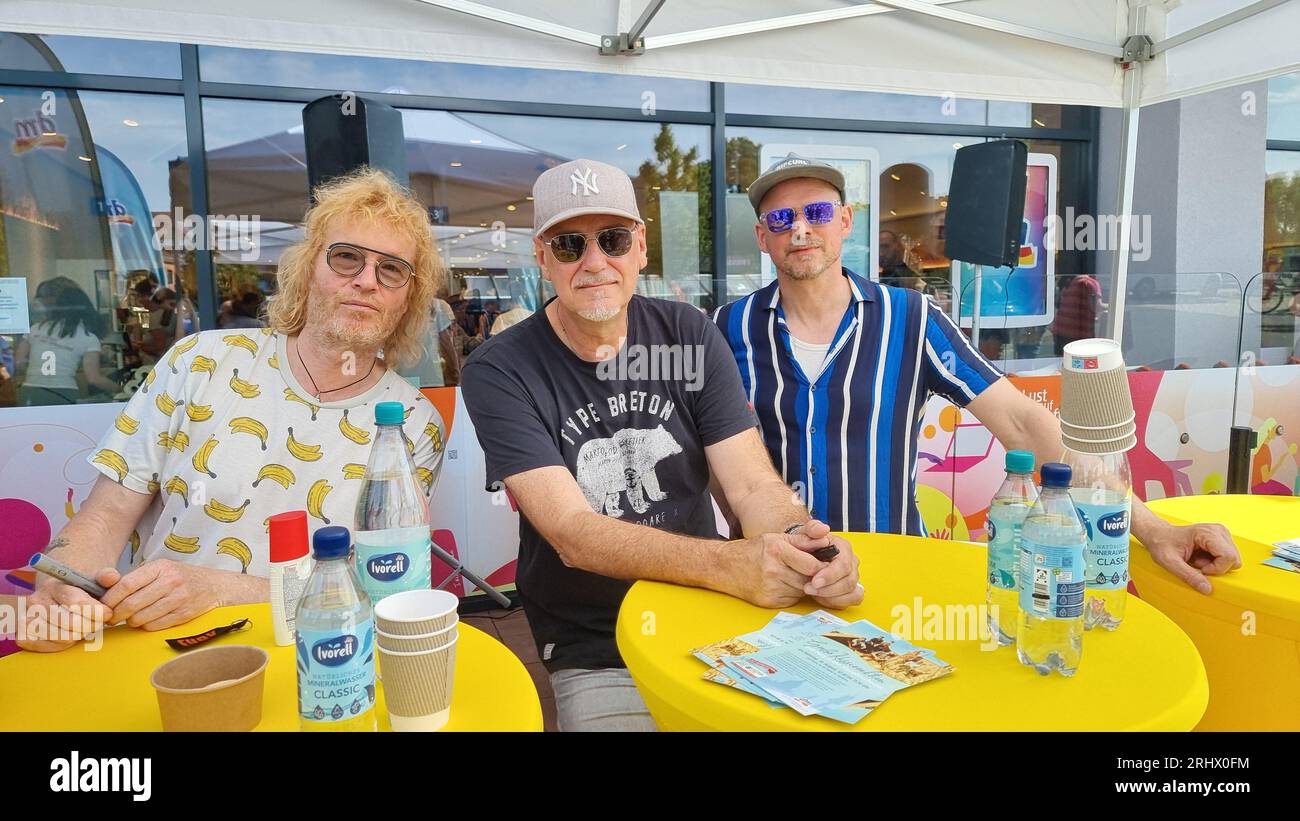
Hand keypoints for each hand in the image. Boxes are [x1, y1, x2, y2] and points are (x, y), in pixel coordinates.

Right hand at [15, 570, 116, 651]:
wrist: (59, 600)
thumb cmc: (82, 593)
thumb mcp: (94, 581)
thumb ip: (106, 577)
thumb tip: (112, 576)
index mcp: (55, 585)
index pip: (75, 602)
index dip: (96, 611)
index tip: (107, 613)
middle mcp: (36, 600)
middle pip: (69, 622)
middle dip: (90, 625)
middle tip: (97, 623)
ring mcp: (27, 618)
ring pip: (61, 636)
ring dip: (78, 635)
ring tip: (83, 627)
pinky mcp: (23, 635)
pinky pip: (48, 646)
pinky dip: (63, 644)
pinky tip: (69, 635)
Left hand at [99, 559, 222, 630]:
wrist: (215, 586)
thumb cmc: (181, 578)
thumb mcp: (160, 569)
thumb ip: (134, 577)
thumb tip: (103, 587)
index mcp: (161, 567)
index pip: (127, 584)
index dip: (110, 598)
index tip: (104, 606)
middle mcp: (171, 581)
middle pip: (132, 603)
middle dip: (117, 614)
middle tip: (113, 617)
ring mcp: (179, 599)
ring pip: (141, 618)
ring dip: (132, 621)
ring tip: (133, 617)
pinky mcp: (184, 614)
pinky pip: (154, 626)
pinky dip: (146, 626)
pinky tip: (149, 620)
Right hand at [726, 531, 828, 608]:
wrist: (726, 567)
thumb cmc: (754, 550)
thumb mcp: (777, 538)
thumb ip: (803, 540)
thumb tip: (826, 540)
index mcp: (777, 551)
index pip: (811, 564)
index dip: (822, 566)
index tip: (826, 564)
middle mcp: (773, 570)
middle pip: (808, 579)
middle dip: (814, 576)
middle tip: (812, 571)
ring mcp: (770, 588)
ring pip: (802, 590)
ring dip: (804, 585)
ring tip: (795, 574)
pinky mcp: (769, 601)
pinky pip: (792, 599)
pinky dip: (793, 592)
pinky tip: (785, 584)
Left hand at [797, 520, 863, 609]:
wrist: (804, 553)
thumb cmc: (805, 544)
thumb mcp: (805, 533)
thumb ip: (812, 528)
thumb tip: (823, 529)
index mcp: (844, 548)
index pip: (844, 564)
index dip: (830, 575)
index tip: (813, 581)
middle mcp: (852, 562)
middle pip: (849, 581)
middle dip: (828, 588)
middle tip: (808, 589)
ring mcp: (852, 576)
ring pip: (852, 592)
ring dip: (832, 597)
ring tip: (813, 594)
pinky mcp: (850, 589)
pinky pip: (852, 599)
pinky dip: (838, 602)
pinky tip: (822, 599)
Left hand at [1143, 521, 1240, 594]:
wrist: (1159, 535)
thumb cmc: (1162, 544)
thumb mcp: (1169, 562)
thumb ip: (1188, 576)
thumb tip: (1207, 589)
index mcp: (1207, 532)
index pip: (1229, 557)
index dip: (1216, 569)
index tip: (1199, 568)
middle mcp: (1218, 531)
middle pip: (1233, 559)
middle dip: (1216, 568)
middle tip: (1196, 563)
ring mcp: (1222, 534)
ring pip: (1232, 560)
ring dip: (1215, 565)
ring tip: (1197, 559)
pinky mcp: (1222, 539)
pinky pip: (1228, 559)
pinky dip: (1215, 562)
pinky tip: (1200, 557)